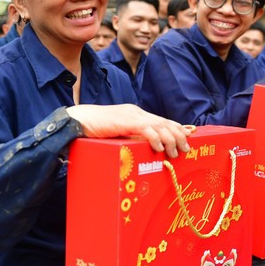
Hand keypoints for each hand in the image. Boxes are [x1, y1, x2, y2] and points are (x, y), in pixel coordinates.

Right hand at [66, 104, 191, 157]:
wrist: (78, 121)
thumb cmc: (94, 130)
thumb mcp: (116, 134)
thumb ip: (129, 138)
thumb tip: (142, 150)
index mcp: (134, 114)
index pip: (160, 120)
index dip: (175, 128)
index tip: (186, 137)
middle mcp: (136, 112)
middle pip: (164, 122)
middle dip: (178, 135)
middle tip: (187, 148)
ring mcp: (131, 116)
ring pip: (159, 126)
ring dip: (171, 139)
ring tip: (176, 152)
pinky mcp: (125, 121)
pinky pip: (146, 129)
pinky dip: (156, 138)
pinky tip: (160, 148)